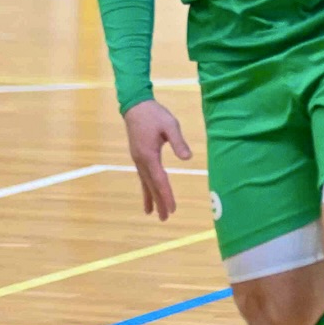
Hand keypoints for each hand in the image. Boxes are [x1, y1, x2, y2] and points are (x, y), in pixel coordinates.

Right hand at [122, 99, 191, 220]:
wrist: (136, 106)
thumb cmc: (155, 114)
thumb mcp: (170, 125)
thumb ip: (179, 142)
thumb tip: (188, 158)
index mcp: (149, 155)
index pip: (160, 180)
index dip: (166, 195)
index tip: (172, 209)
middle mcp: (141, 161)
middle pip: (151, 185)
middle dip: (158, 202)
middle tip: (165, 218)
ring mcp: (137, 159)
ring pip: (145, 183)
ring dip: (150, 198)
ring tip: (152, 213)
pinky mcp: (138, 156)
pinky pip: (142, 176)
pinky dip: (145, 187)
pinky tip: (147, 194)